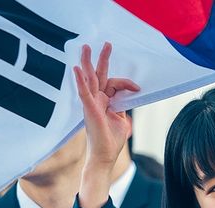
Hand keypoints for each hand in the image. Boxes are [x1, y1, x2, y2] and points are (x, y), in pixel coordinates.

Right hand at [73, 42, 139, 207]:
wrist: (104, 156)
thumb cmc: (111, 141)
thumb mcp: (122, 120)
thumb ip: (123, 107)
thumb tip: (130, 98)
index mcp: (105, 102)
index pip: (115, 84)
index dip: (127, 83)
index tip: (137, 89)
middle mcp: (97, 100)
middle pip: (99, 75)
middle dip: (102, 59)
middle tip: (106, 44)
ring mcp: (91, 104)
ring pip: (89, 79)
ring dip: (88, 63)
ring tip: (86, 47)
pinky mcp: (89, 110)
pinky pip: (84, 92)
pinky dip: (80, 81)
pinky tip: (77, 70)